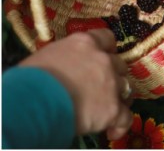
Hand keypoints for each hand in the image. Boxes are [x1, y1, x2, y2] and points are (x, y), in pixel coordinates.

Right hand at [18, 30, 132, 139]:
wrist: (33, 101)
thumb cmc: (31, 79)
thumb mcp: (47, 57)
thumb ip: (65, 59)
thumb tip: (62, 69)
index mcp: (85, 43)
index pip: (106, 39)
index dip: (106, 50)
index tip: (103, 58)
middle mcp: (102, 59)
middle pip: (118, 64)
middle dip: (112, 75)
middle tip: (101, 88)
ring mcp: (110, 83)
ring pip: (125, 88)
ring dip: (118, 97)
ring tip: (108, 110)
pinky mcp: (111, 109)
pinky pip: (125, 117)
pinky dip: (120, 125)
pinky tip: (112, 131)